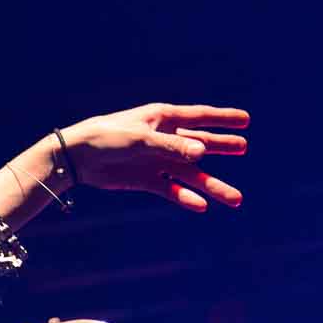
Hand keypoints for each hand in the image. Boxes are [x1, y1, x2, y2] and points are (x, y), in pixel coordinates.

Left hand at [59, 103, 249, 211]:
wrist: (77, 158)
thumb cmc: (107, 137)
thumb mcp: (141, 139)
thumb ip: (172, 147)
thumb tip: (204, 153)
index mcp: (164, 119)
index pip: (200, 117)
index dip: (222, 118)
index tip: (245, 120)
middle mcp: (164, 139)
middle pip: (199, 144)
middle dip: (221, 146)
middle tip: (243, 147)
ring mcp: (156, 160)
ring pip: (190, 173)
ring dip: (211, 185)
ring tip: (235, 199)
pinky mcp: (146, 179)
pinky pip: (171, 189)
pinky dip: (184, 198)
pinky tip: (200, 206)